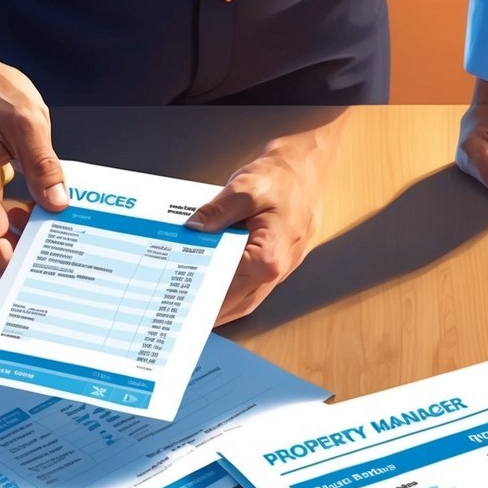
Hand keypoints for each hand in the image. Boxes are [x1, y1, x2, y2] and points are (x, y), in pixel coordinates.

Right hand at [0, 0, 67, 272]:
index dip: (15, 268)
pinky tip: (39, 210)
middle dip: (24, 256)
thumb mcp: (24, 118)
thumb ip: (42, 164)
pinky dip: (14, 217)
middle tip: (61, 263)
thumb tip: (58, 201)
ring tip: (57, 236)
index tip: (39, 283)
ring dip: (22, 234)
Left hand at [186, 122, 337, 324]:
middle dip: (209, 312)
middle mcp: (277, 269)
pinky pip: (250, 288)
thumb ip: (216, 212)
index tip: (182, 305)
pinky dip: (230, 293)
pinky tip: (211, 288)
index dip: (204, 298)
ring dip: (220, 308)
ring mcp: (279, 269)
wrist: (307, 169)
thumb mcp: (244, 188)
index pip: (229, 288)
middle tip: (180, 317)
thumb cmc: (283, 178)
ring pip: (245, 300)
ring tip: (191, 311)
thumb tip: (194, 229)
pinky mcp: (274, 264)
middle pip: (237, 302)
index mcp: (270, 256)